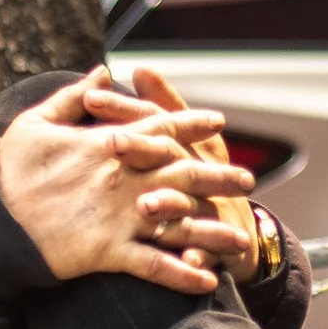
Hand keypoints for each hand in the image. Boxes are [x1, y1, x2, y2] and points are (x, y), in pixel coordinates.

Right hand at [0, 74, 249, 293]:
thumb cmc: (8, 170)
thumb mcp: (37, 122)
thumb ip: (73, 96)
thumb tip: (101, 70)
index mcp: (108, 144)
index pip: (161, 127)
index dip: (192, 123)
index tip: (217, 122)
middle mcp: (123, 178)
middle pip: (186, 173)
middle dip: (220, 176)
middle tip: (248, 180)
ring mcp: (119, 216)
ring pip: (181, 223)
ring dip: (214, 231)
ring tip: (242, 239)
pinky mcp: (108, 251)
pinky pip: (155, 266)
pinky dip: (183, 275)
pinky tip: (208, 282)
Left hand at [115, 61, 260, 277]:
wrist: (237, 240)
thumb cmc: (198, 182)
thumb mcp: (183, 144)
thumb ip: (160, 107)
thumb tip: (142, 67)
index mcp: (183, 146)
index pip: (152, 121)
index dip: (123, 110)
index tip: (89, 98)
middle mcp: (196, 173)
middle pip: (169, 157)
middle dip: (143, 150)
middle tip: (111, 143)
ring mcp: (206, 210)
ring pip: (187, 206)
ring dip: (171, 205)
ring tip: (146, 206)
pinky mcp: (214, 249)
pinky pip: (204, 254)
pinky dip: (197, 258)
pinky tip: (186, 261)